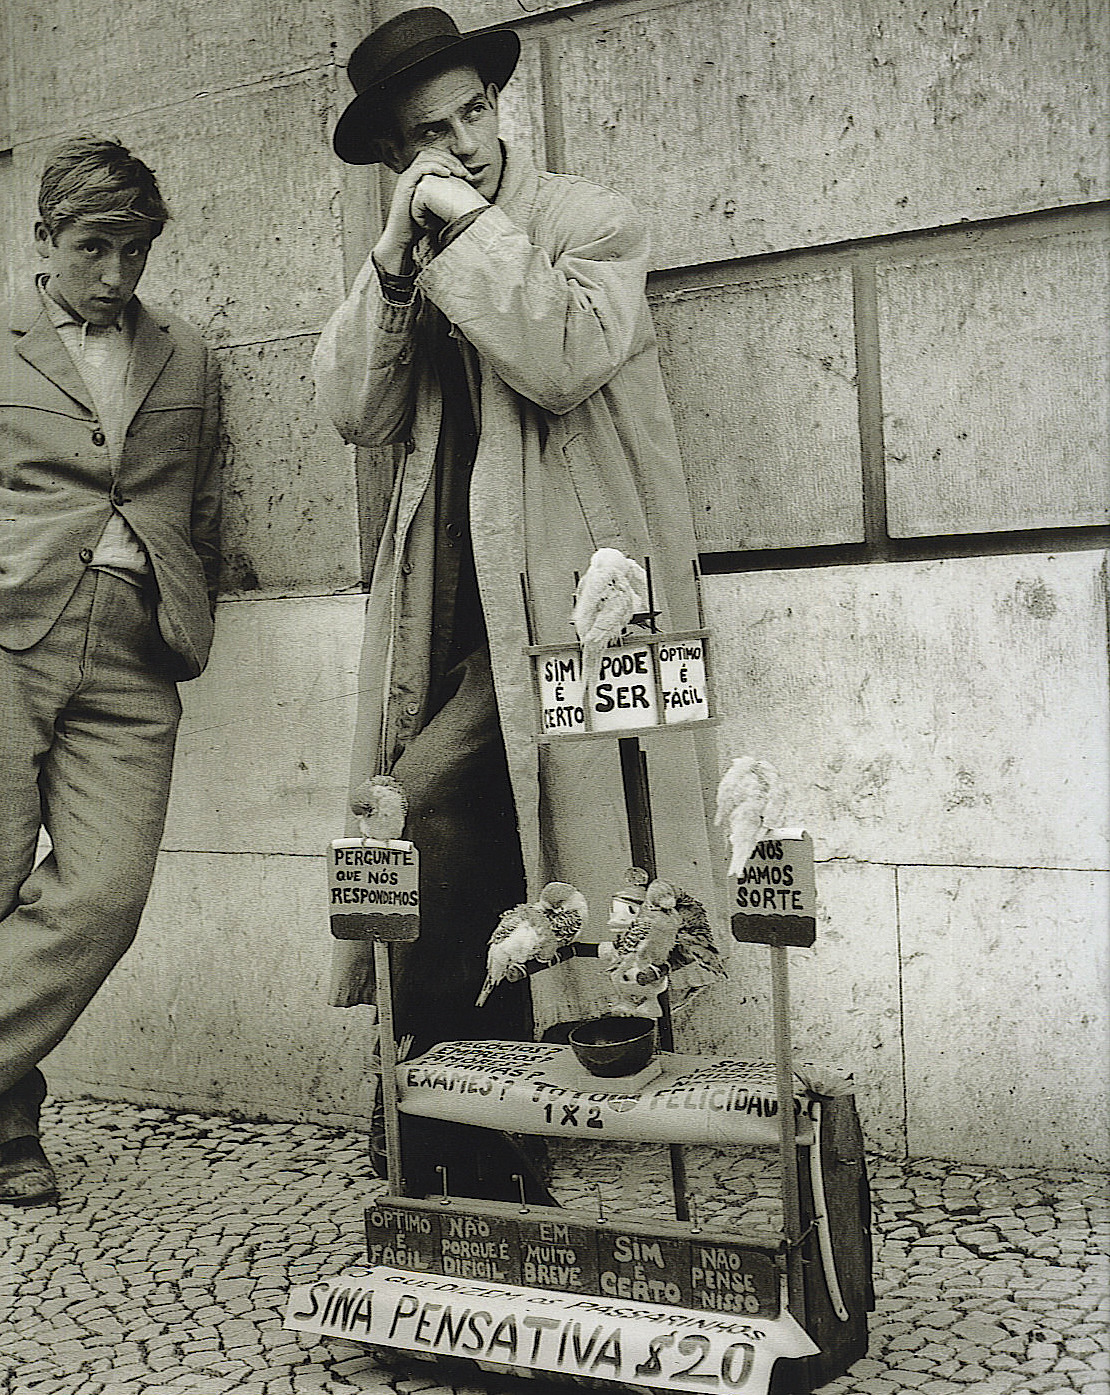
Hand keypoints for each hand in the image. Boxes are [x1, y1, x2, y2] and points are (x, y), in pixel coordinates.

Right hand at [374, 150, 475, 272]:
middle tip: (465, 173)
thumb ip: (447, 198)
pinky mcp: (405, 184)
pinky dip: (435, 167)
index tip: (467, 175)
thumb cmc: (420, 227)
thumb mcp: (437, 208)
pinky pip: (420, 168)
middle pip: (433, 154)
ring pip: (427, 157)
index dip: (453, 162)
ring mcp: (408, 178)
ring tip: (459, 173)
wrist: (403, 238)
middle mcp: (413, 174)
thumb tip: (468, 196)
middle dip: (451, 160)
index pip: (437, 158)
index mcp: (420, 177)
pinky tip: (447, 174)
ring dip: (446, 162)